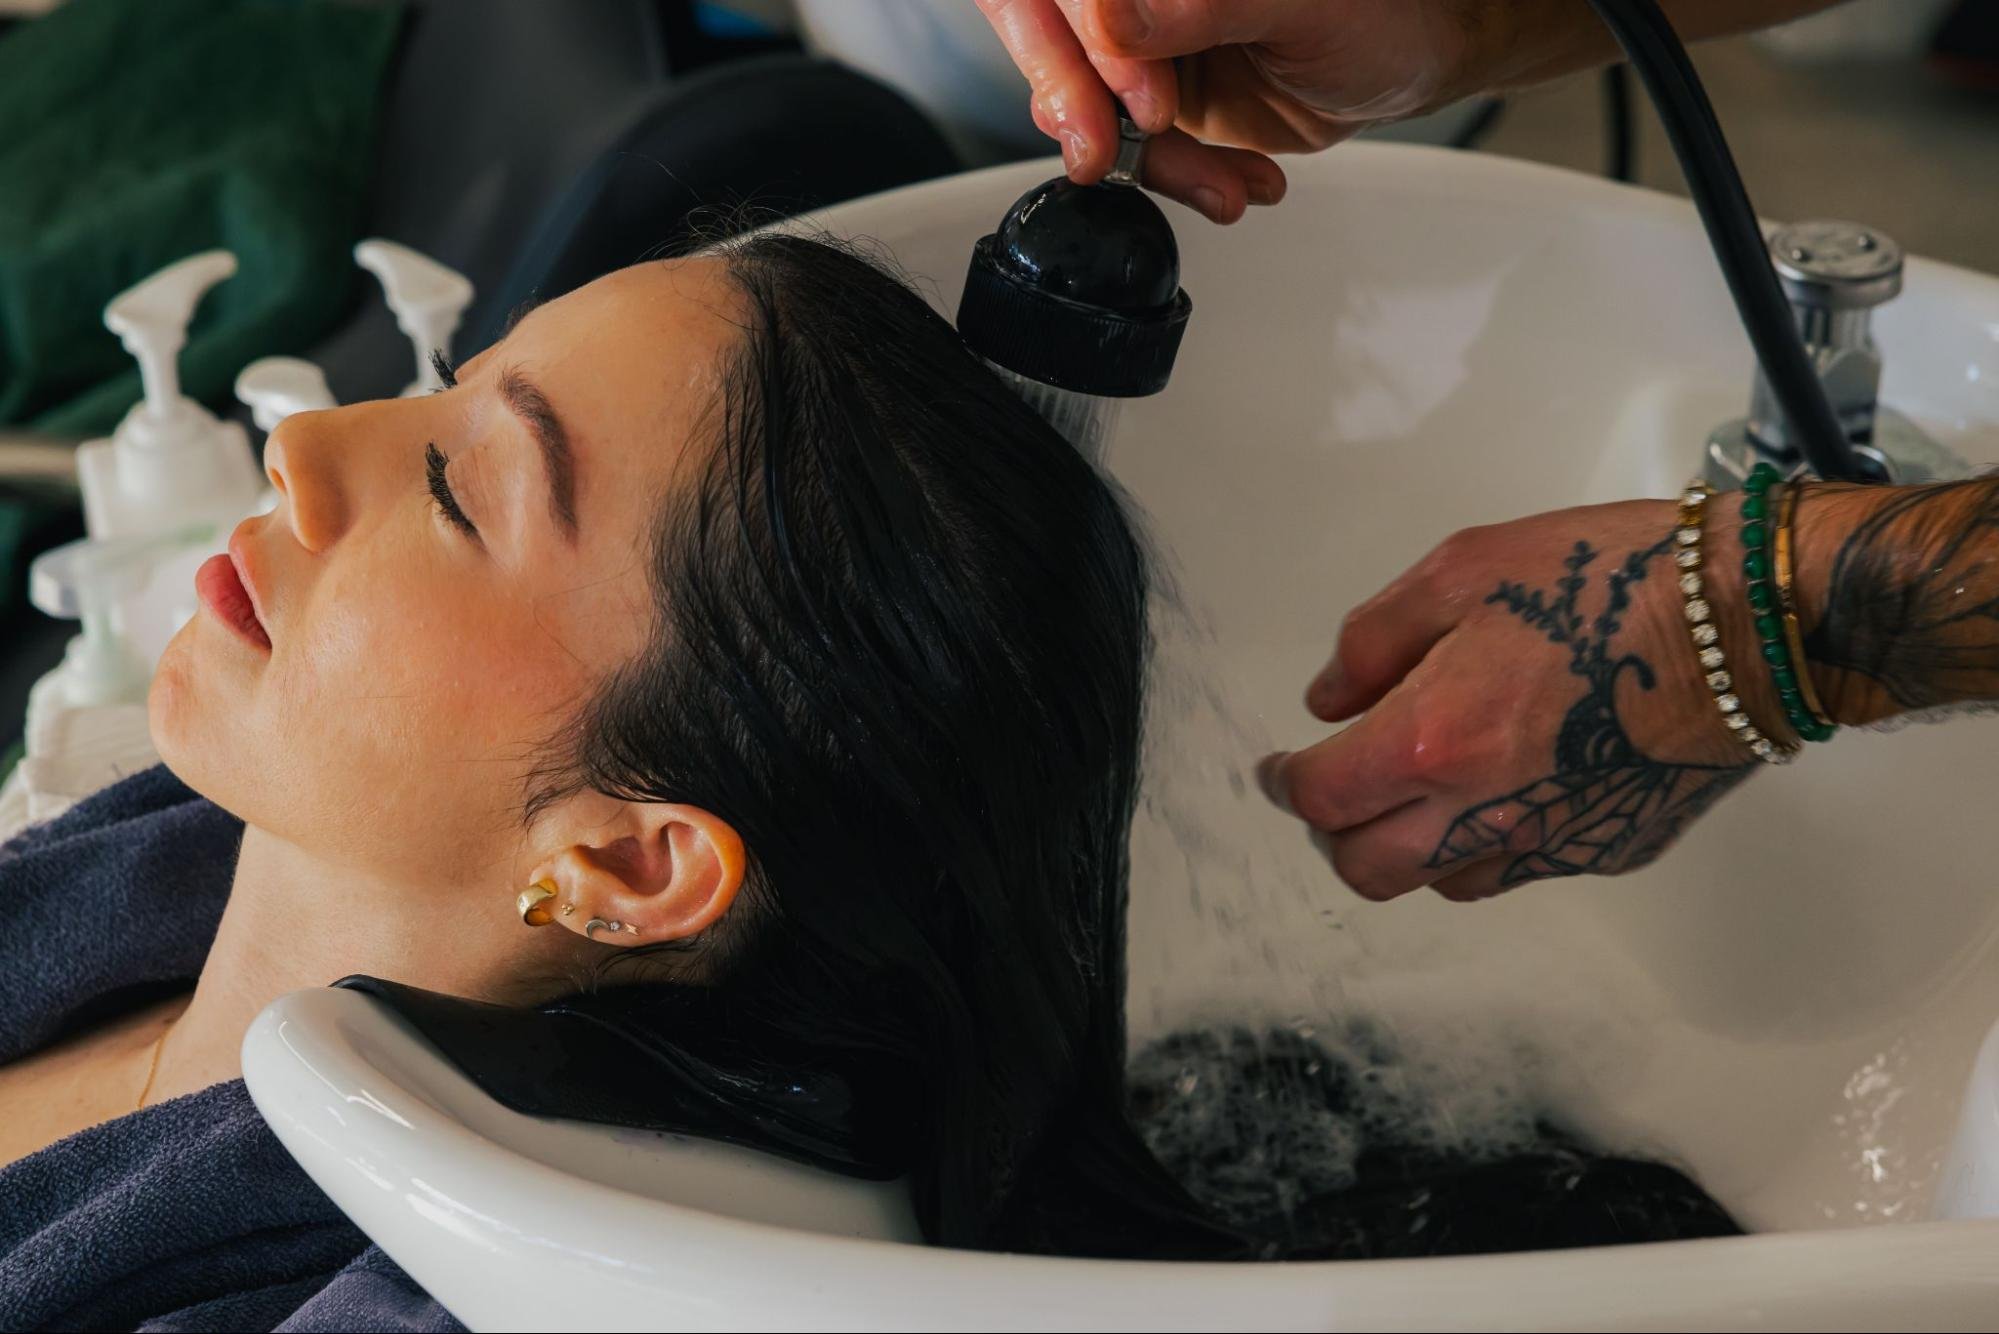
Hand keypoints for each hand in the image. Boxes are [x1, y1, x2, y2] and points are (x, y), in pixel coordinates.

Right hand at [974, 0, 1597, 221]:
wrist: (1416, 61)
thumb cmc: (1383, 10)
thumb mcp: (1298, 5)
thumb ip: (1200, 7)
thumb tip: (1112, 18)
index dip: (1080, 41)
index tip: (1134, 94)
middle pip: (1049, 34)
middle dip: (1076, 102)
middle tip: (1105, 153)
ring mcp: (1141, 44)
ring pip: (1087, 105)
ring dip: (1147, 160)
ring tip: (1215, 181)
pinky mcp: (1159, 100)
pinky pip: (1135, 152)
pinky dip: (1181, 180)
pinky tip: (1233, 185)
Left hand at [1260, 499, 1782, 901]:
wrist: (1748, 624)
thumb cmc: (1606, 580)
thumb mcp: (1462, 569)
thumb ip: (1376, 640)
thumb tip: (1331, 698)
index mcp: (1430, 743)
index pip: (1322, 798)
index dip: (1285, 785)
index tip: (1278, 769)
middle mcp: (1481, 816)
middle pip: (1368, 868)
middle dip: (1338, 832)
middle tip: (1342, 785)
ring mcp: (1550, 845)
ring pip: (1441, 883)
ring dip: (1412, 846)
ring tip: (1424, 786)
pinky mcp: (1608, 852)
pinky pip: (1518, 872)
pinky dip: (1486, 846)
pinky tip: (1504, 788)